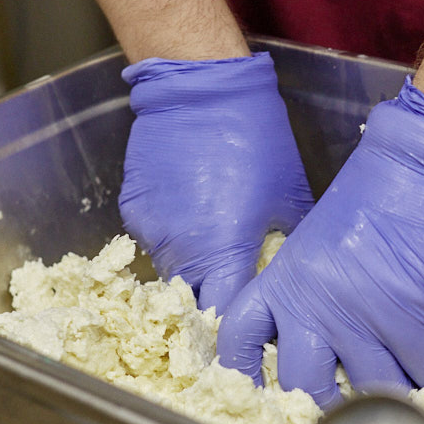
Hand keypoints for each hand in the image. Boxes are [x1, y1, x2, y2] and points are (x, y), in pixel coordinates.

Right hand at [120, 52, 314, 312]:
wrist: (203, 88)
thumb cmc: (256, 140)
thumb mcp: (289, 200)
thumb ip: (283, 249)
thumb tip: (286, 279)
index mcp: (223, 254)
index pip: (224, 322)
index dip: (236, 333)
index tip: (247, 335)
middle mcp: (181, 251)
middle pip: (193, 302)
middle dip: (212, 302)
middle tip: (232, 288)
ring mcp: (151, 230)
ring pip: (172, 270)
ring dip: (193, 268)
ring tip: (214, 240)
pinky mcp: (133, 208)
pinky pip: (154, 238)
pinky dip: (173, 236)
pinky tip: (192, 208)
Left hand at [217, 77, 423, 407]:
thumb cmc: (378, 189)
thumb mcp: (322, 238)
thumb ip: (314, 285)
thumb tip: (333, 330)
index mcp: (284, 279)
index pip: (241, 337)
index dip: (243, 372)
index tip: (258, 392)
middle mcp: (313, 304)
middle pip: (303, 385)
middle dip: (328, 406)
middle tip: (351, 408)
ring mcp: (359, 316)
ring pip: (370, 389)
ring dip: (394, 399)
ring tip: (410, 400)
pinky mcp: (409, 319)